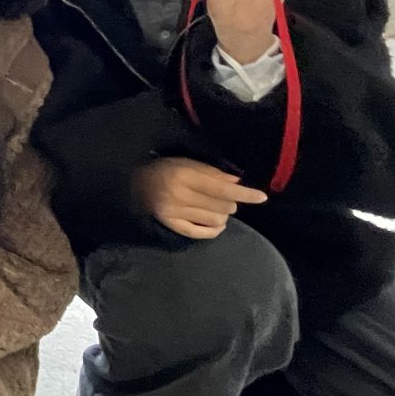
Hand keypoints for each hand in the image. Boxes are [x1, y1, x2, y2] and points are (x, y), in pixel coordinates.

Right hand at [133, 156, 268, 239]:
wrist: (133, 182)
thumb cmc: (164, 168)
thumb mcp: (186, 162)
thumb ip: (212, 172)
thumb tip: (237, 184)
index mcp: (183, 175)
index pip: (221, 189)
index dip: (244, 194)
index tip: (262, 197)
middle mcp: (178, 195)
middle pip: (221, 207)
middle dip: (230, 203)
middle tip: (225, 198)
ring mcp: (173, 212)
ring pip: (214, 220)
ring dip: (222, 215)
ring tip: (216, 208)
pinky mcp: (170, 224)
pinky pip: (200, 233)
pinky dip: (214, 229)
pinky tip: (217, 224)